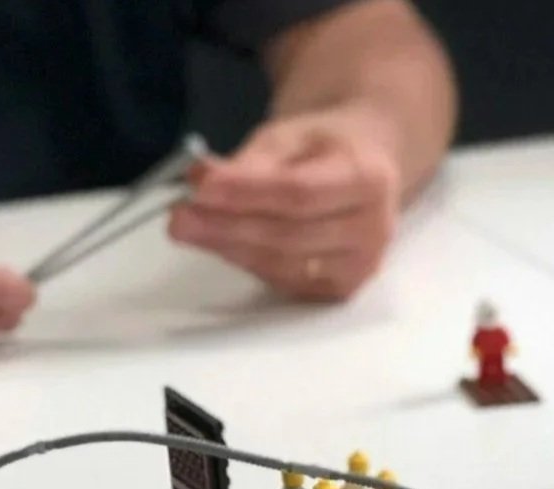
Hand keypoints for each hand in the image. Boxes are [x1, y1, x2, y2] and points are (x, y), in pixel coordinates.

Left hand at [170, 109, 402, 300]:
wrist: (363, 166)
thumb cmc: (324, 148)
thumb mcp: (290, 135)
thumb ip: (251, 160)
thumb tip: (204, 182)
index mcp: (369, 180)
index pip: (300, 194)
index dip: (247, 194)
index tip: (201, 187)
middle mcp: (373, 230)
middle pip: (290, 235)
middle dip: (228, 225)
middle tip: (180, 215)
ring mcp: (360, 266)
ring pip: (284, 265)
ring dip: (230, 247)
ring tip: (189, 228)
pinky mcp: (341, 288)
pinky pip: (285, 281)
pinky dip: (247, 262)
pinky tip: (221, 242)